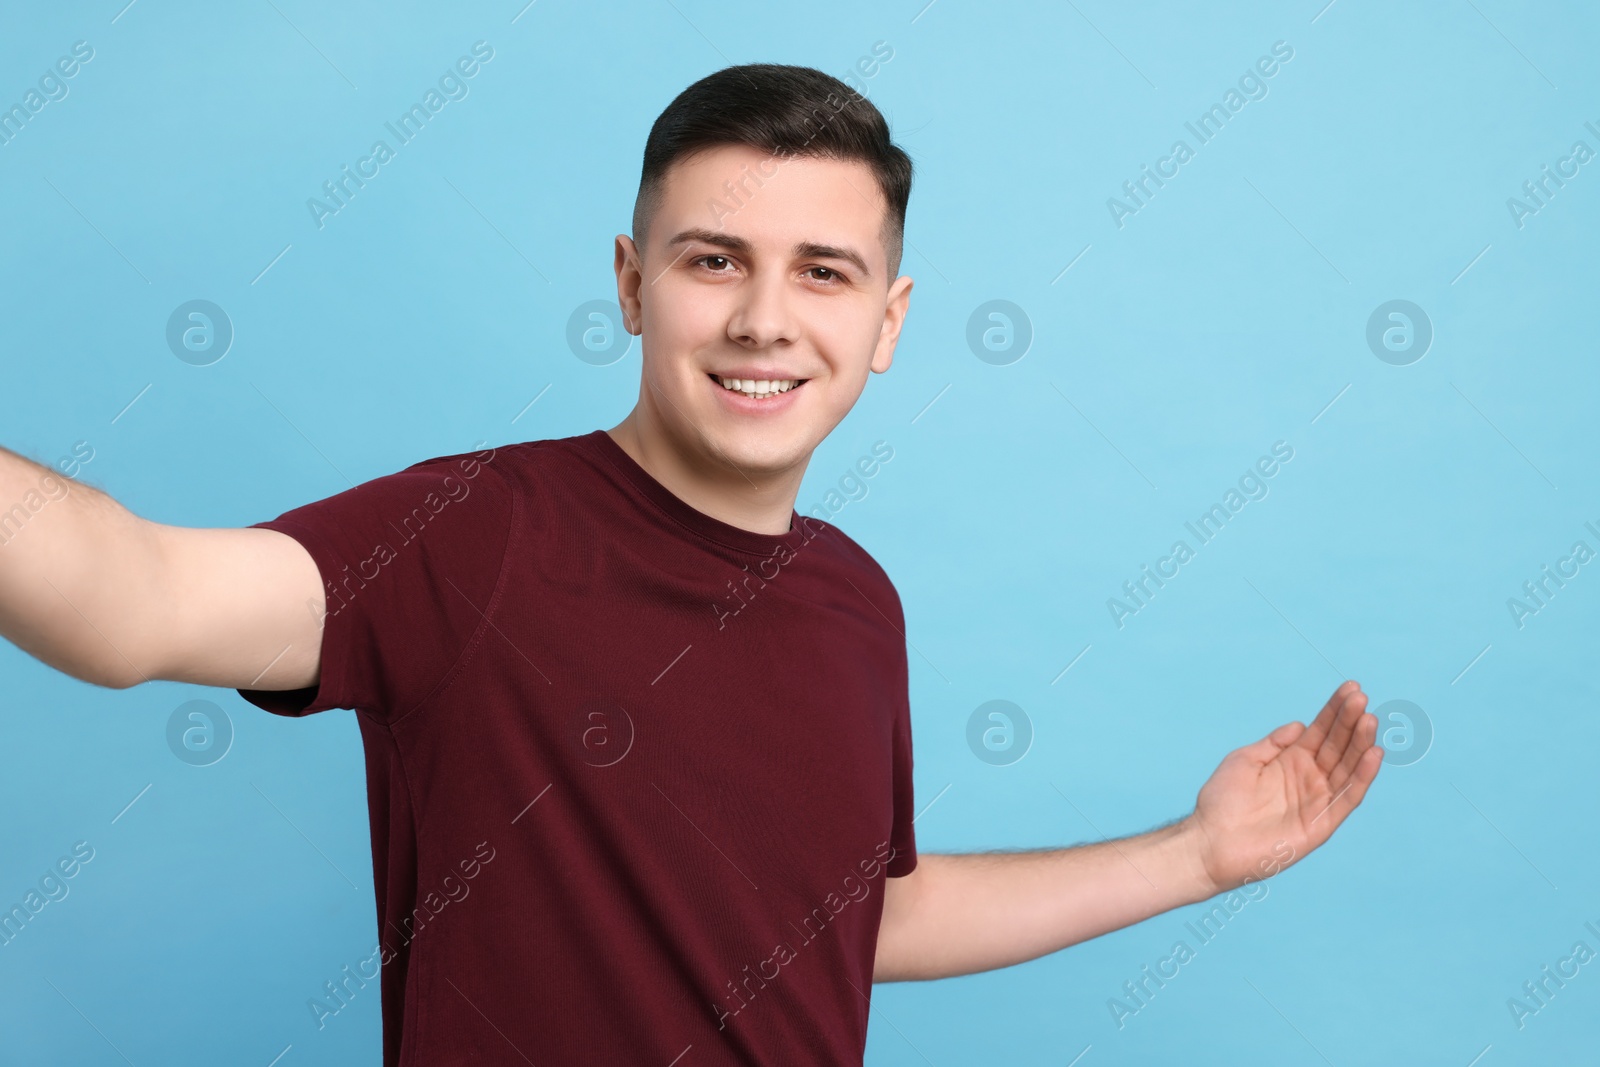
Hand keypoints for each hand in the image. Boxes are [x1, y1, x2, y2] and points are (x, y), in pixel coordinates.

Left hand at [1182, 680, 1381, 895]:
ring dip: (1361, 744)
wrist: (1208, 842)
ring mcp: (1317, 801)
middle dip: (1350, 721)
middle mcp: (1309, 779)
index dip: (1335, 710)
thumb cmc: (1221, 801)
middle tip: (1361, 697)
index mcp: (1292, 761)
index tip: (1351, 687)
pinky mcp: (1320, 824)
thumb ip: (1274, 743)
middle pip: (1338, 746)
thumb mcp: (1245, 760)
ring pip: (1347, 769)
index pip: (1321, 731)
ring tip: (1369, 719)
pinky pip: (1347, 798)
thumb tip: (1301, 725)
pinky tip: (1373, 755)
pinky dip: (1362, 777)